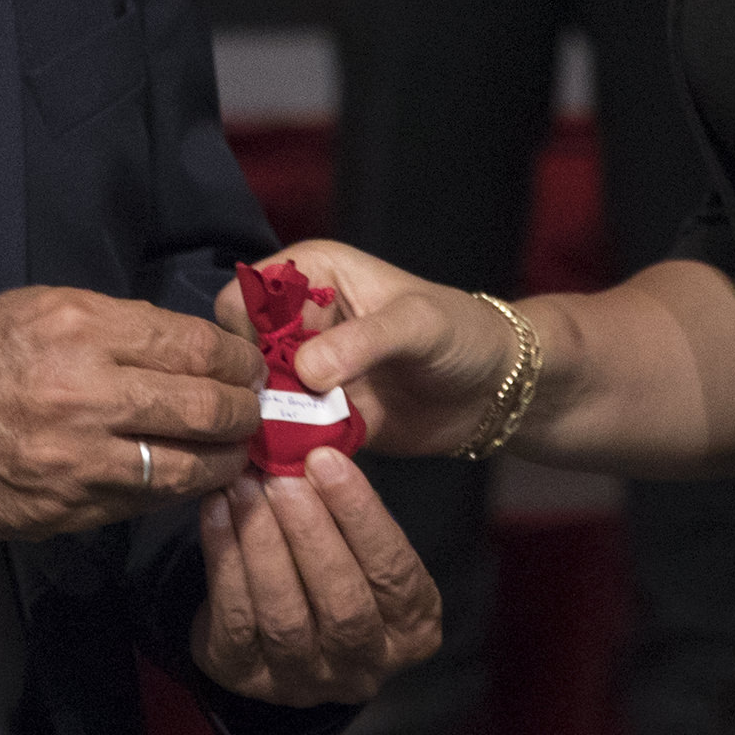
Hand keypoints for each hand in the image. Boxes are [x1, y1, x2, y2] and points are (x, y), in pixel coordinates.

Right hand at [0, 285, 257, 539]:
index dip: (235, 358)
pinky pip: (145, 502)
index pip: (192, 344)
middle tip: (254, 409)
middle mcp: (88, 390)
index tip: (248, 364)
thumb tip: (180, 348)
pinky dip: (178, 492)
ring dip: (224, 460)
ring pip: (187, 466)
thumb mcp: (35, 309)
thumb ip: (112, 326)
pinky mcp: (70, 507)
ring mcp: (81, 456)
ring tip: (236, 453)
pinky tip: (190, 480)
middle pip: (204, 405)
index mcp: (81, 327)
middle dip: (243, 410)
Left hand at [189, 446, 443, 704]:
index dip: (361, 515)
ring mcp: (304, 682)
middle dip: (311, 533)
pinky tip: (217, 509)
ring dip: (263, 543)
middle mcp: (364, 667)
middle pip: (343, 604)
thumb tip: (315, 440)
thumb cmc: (331, 564)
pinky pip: (235, 619)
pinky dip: (224, 557)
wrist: (274, 626)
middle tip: (282, 476)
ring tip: (246, 485)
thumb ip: (350, 506)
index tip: (326, 459)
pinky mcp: (246, 677)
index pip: (395, 573)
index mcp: (412, 630)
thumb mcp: (359, 543)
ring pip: (286, 616)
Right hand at [213, 238, 513, 457]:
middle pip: (240, 354)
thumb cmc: (463, 335)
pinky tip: (303, 459)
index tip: (269, 370)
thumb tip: (304, 371)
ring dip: (266, 425)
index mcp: (312, 274)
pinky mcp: (316, 418)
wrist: (494, 391)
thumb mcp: (418, 325)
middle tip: (283, 415)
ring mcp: (303, 373)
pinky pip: (281, 436)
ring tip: (296, 440)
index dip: (245, 334)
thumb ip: (362, 341)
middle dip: (253, 388)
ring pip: (255, 400)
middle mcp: (298, 321)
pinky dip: (285, 451)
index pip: (243, 297)